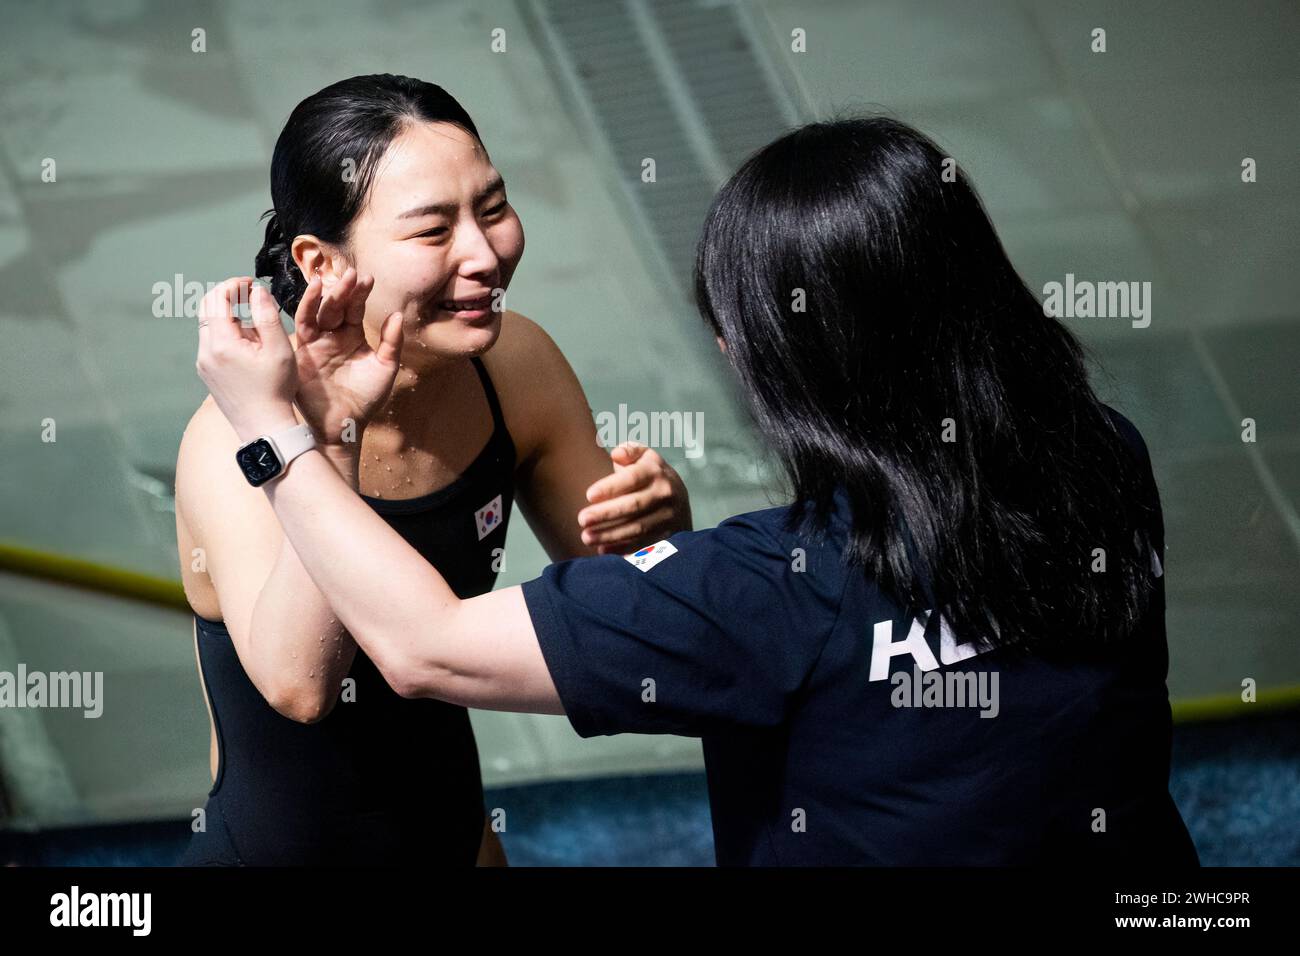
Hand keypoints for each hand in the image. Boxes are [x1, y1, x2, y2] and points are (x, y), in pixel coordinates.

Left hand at [195, 277, 298, 440]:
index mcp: (221, 342)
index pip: (217, 298)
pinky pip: (211, 342)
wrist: (264, 427)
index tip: (252, 285)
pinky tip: (249, 348)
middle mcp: (205, 351)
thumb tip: (257, 290)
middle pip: (207, 307)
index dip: (234, 285)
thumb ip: (267, 315)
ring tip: (257, 330)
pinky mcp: (206, 372)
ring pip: (209, 325)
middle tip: (251, 295)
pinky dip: (227, 334)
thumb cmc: (276, 389)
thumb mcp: (278, 349)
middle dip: (227, 296)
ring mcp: (203, 363)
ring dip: (229, 316)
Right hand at [291, 267, 403, 445]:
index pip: (356, 308)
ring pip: (320, 310)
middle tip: (352, 273)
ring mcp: (317, 340)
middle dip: (344, 289)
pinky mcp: (303, 349)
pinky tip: (313, 291)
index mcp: (353, 335)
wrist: (344, 424)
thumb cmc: (366, 398)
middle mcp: (334, 334)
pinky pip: (303, 323)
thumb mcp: (385, 368)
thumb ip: (392, 342)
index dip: (361, 293)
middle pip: (338, 305)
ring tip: (334, 278)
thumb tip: (397, 314)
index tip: (368, 278)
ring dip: (326, 294)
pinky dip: (307, 306)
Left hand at [577, 444, 691, 554]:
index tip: (588, 495)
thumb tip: (616, 454)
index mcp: (656, 472)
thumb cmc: (651, 475)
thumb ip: (629, 451)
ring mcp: (668, 516)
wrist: (679, 500)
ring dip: (610, 535)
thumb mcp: (644, 457)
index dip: (610, 487)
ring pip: (637, 528)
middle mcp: (665, 493)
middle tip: (582, 520)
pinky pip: (644, 544)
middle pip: (633, 505)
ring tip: (586, 537)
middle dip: (606, 514)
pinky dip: (623, 549)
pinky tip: (603, 550)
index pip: (632, 478)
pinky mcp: (669, 535)